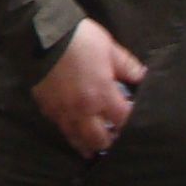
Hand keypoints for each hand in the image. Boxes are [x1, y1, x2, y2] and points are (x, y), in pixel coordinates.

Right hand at [33, 18, 144, 159]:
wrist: (41, 35)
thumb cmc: (81, 39)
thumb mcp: (110, 48)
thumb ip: (127, 66)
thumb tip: (143, 77)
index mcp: (103, 95)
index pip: (122, 119)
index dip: (130, 122)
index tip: (132, 121)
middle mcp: (84, 109)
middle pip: (99, 138)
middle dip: (108, 141)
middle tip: (112, 139)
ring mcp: (63, 111)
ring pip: (76, 138)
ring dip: (87, 145)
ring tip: (92, 151)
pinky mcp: (47, 108)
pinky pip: (60, 127)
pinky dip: (68, 132)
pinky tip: (72, 133)